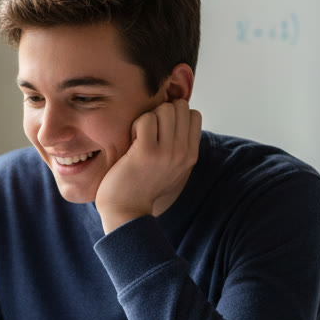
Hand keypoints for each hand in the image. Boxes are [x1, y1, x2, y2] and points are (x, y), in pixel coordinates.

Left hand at [95, 99, 201, 233]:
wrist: (126, 212)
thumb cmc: (142, 186)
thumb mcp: (171, 168)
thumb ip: (178, 146)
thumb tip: (178, 116)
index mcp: (190, 156)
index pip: (194, 115)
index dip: (175, 114)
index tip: (161, 130)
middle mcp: (183, 153)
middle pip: (180, 107)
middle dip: (161, 112)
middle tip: (148, 131)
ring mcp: (166, 153)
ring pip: (164, 109)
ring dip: (148, 117)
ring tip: (140, 136)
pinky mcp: (146, 153)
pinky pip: (146, 119)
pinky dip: (135, 125)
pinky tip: (131, 141)